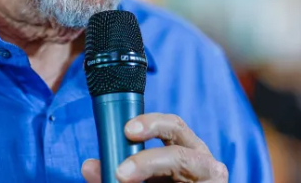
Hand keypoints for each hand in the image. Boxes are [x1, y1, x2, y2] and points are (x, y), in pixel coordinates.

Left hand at [81, 113, 227, 181]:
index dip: (150, 123)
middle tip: (120, 173)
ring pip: (181, 166)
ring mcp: (212, 181)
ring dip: (149, 169)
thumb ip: (115, 170)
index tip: (126, 130)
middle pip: (180, 153)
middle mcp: (204, 163)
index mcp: (187, 149)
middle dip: (148, 160)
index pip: (173, 126)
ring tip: (121, 178)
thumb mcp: (142, 177)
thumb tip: (88, 166)